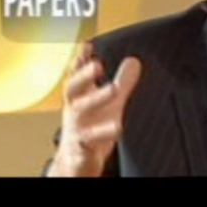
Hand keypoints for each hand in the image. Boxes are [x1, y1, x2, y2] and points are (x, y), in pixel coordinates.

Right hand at [48, 43, 142, 176]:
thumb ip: (121, 82)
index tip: (88, 44)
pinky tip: (116, 128)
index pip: (77, 74)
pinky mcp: (82, 150)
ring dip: (96, 99)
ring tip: (113, 89)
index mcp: (80, 96)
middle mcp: (75, 110)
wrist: (75, 162)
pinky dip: (100, 135)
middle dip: (84, 75)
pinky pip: (89, 141)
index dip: (81, 58)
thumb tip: (133, 61)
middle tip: (97, 64)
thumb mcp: (109, 103)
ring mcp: (76, 129)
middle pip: (73, 88)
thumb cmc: (91, 126)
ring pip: (81, 113)